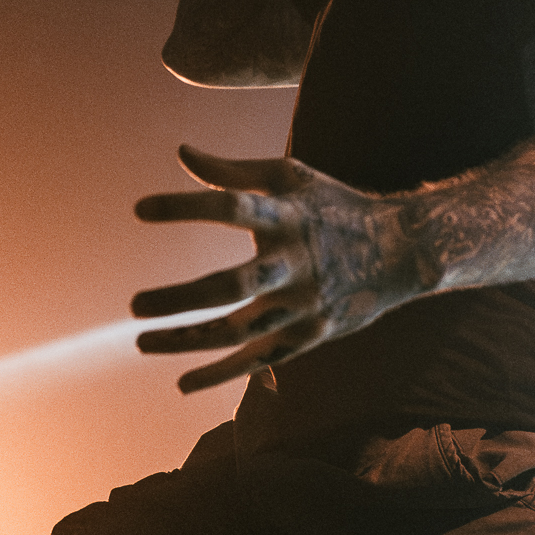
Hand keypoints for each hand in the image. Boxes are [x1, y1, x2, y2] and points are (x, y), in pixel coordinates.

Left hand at [130, 146, 437, 392]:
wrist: (401, 251)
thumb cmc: (333, 205)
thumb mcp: (291, 177)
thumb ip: (233, 171)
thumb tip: (181, 152)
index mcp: (289, 217)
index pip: (231, 207)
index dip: (185, 207)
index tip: (139, 210)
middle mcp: (297, 264)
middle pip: (232, 286)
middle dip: (180, 299)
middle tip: (133, 305)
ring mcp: (304, 305)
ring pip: (239, 333)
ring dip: (187, 341)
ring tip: (141, 341)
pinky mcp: (310, 336)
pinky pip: (260, 360)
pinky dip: (221, 374)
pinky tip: (183, 382)